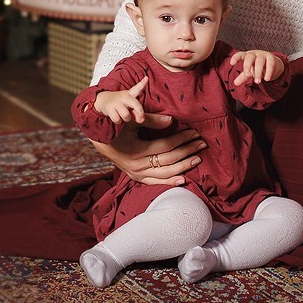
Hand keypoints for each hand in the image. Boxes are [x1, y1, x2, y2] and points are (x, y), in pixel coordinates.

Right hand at [88, 116, 206, 185]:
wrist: (101, 142)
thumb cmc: (118, 127)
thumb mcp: (132, 120)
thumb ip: (151, 120)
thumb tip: (172, 120)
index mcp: (136, 150)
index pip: (165, 145)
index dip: (181, 139)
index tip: (194, 132)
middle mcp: (137, 165)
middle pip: (169, 159)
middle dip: (187, 151)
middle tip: (202, 144)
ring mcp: (136, 174)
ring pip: (165, 173)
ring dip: (183, 166)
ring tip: (198, 158)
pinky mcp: (136, 178)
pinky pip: (156, 183)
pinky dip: (170, 182)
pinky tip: (184, 179)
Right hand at [93, 77, 148, 124]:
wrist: (103, 100)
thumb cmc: (120, 103)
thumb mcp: (129, 105)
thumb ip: (136, 112)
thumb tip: (141, 120)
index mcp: (130, 95)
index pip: (137, 88)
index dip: (142, 83)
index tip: (146, 78)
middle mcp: (124, 97)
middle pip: (135, 104)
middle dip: (140, 112)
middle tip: (141, 119)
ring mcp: (116, 102)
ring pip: (126, 115)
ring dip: (126, 119)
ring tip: (123, 115)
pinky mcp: (109, 108)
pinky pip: (117, 119)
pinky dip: (118, 121)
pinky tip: (116, 116)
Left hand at [231, 49, 285, 84]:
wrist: (272, 64)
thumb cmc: (257, 67)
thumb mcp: (249, 72)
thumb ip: (243, 76)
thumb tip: (235, 83)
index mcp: (246, 56)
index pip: (240, 55)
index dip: (235, 58)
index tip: (231, 63)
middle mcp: (254, 54)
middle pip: (249, 58)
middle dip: (247, 66)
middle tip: (248, 75)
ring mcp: (263, 55)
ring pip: (259, 61)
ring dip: (258, 72)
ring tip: (257, 82)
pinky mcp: (271, 58)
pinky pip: (270, 64)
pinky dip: (268, 72)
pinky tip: (267, 79)